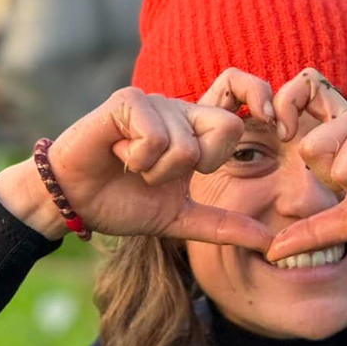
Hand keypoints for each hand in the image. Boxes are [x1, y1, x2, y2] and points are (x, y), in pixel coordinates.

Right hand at [0, 88, 273, 250]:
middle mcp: (179, 109)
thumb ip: (223, 226)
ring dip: (155, 172)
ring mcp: (154, 103)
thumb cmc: (122, 203)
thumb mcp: (180, 220)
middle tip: (162, 173)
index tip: (272, 126)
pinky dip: (138, 158)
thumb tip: (270, 243)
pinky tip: (118, 153)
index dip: (254, 112)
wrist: (74, 201)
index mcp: (195, 130)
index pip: (240, 107)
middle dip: (195, 167)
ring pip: (185, 145)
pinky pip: (156, 137)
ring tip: (132, 166)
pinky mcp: (127, 102)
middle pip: (225, 128)